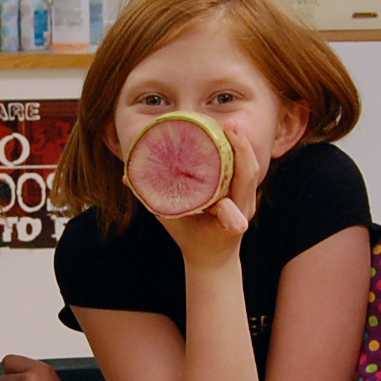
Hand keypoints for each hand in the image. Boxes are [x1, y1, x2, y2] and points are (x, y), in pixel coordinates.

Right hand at [158, 127, 261, 269]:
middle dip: (241, 146)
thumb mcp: (172, 223)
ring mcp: (247, 199)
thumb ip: (154, 200)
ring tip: (228, 123)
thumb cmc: (191, 240)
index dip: (237, 160)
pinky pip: (246, 170)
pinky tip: (227, 135)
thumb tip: (127, 178)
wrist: (213, 257)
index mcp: (229, 218)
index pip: (239, 187)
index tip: (229, 138)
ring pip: (252, 168)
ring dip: (242, 145)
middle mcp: (243, 206)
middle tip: (228, 123)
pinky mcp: (245, 193)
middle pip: (250, 171)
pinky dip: (239, 152)